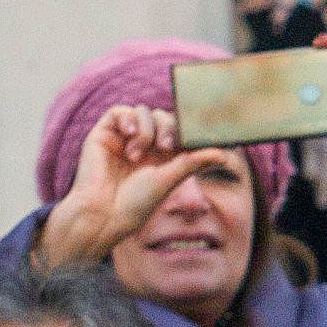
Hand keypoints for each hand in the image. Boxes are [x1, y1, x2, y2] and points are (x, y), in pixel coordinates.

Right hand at [35, 106, 230, 269]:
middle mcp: (143, 144)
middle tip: (165, 147)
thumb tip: (224, 154)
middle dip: (169, 128)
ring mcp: (123, 138)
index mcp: (161, 155)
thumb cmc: (136, 203)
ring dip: (146, 129)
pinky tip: (128, 134)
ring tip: (136, 155)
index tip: (198, 132)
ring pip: (144, 112)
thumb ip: (193, 162)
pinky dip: (127, 118)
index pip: (178, 130)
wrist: (103, 214)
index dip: (187, 128)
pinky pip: (119, 111)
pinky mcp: (104, 134)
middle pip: (164, 117)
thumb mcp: (170, 179)